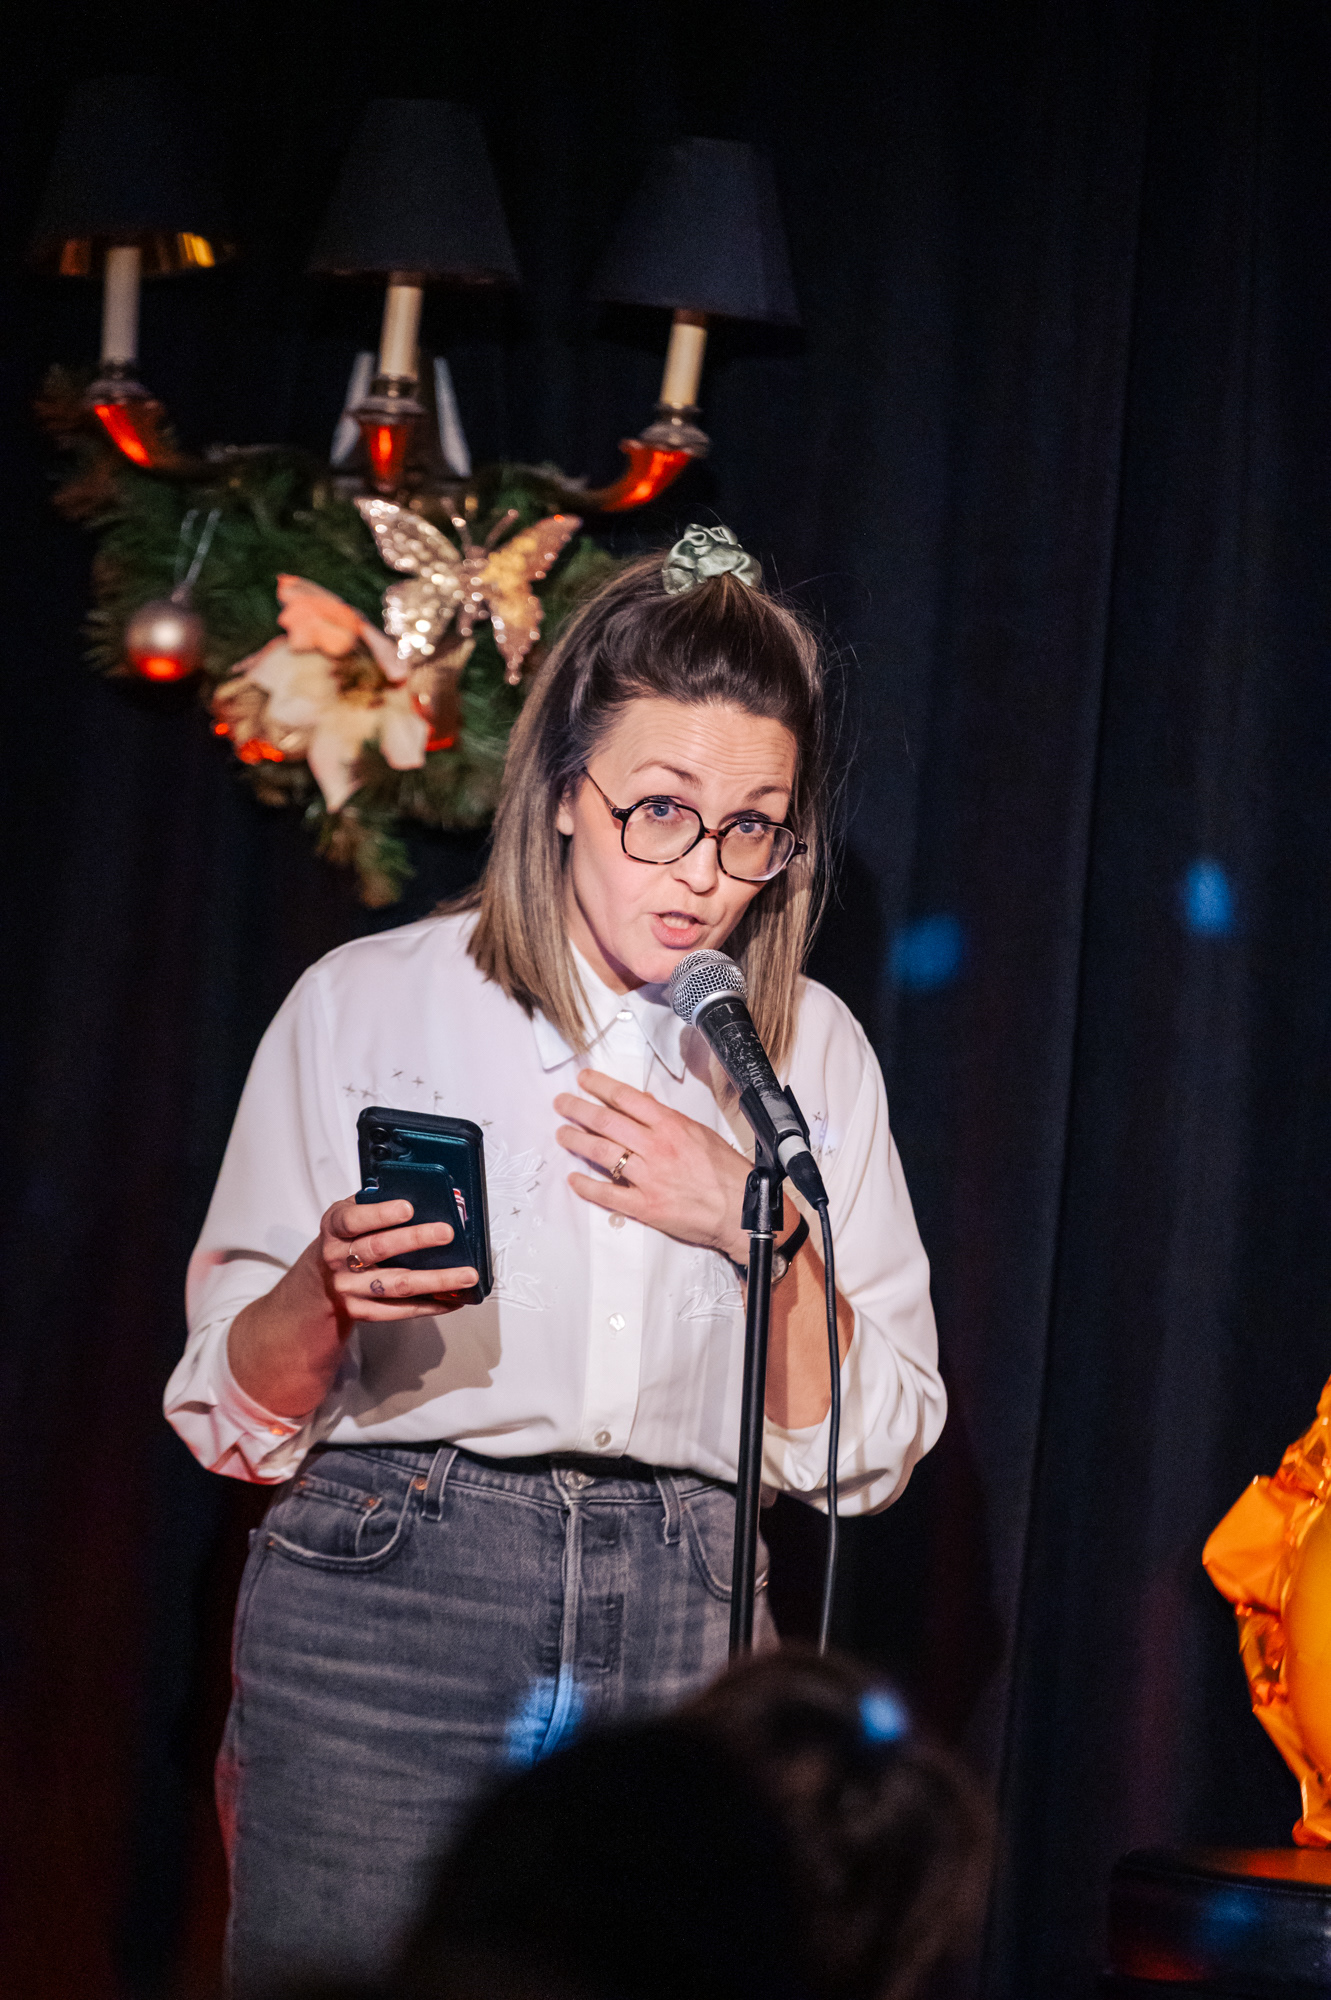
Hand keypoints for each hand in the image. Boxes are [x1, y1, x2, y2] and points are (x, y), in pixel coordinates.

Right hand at [319, 1195, 477, 1320]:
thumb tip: (425, 1195)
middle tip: (448, 1233)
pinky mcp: (362, 1311)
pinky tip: (454, 1298)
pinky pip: (400, 1311)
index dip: (381, 1214)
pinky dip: (431, 1305)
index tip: (409, 1207)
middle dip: (416, 1239)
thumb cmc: (346, 1239)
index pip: (354, 1219)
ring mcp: (349, 1288)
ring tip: (467, 1274)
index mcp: (335, 1227)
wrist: (319, 1282)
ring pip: (397, 1284)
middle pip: (379, 1249)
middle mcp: (338, 1258)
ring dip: (436, 1280)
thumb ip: (376, 1203)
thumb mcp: (350, 1215)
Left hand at [555, 1070, 750, 1260]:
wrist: (742, 1211)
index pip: (627, 1098)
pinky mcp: (645, 1206)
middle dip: (578, 1109)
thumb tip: (644, 1103)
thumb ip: (669, 1120)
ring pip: (602, 1154)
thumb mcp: (702, 1134)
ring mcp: (649, 1178)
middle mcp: (657, 1148)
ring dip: (577, 1141)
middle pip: (607, 1122)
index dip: (600, 1086)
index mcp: (671, 1126)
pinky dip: (586, 1186)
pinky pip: (608, 1194)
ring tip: (562, 1134)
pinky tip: (573, 1178)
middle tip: (561, 1103)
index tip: (584, 1080)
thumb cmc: (726, 1173)